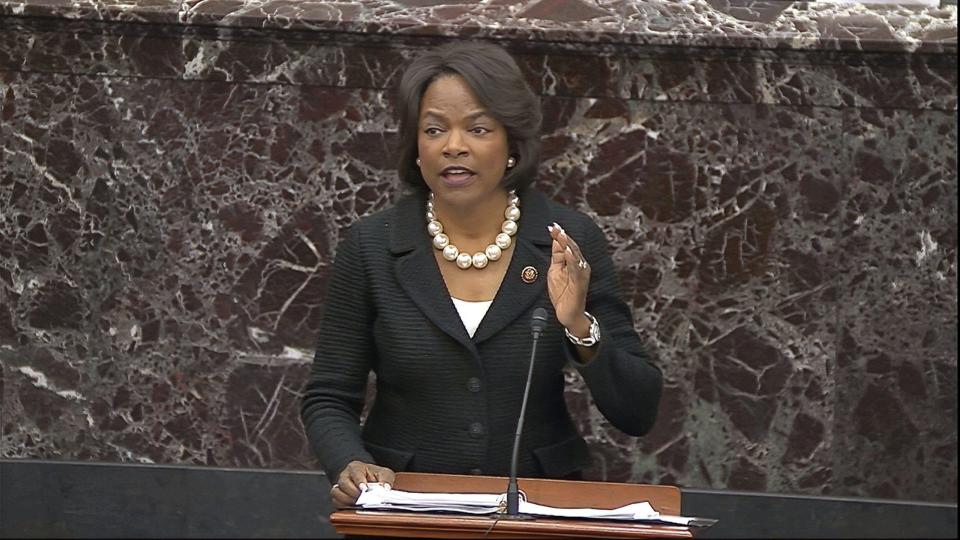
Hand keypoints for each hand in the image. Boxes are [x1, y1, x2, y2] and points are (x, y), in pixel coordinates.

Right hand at [330, 460, 395, 508]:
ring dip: (346, 500)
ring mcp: (340, 486)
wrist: (370, 480)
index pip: (355, 472)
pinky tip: (353, 508)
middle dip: (353, 492)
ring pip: (336, 493)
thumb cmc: (376, 476)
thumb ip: (386, 480)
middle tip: (363, 499)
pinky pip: (336, 502)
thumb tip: (385, 488)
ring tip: (358, 504)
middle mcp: (345, 476)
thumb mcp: (384, 474)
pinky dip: (344, 506)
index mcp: (356, 467)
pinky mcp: (338, 497)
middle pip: (344, 483)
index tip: (364, 489)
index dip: (359, 481)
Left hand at [547, 222, 590, 336]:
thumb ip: (557, 256)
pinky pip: (576, 270)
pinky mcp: (580, 283)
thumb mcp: (555, 271)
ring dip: (568, 244)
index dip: (559, 235)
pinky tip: (568, 251)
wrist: (568, 314)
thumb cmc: (563, 294)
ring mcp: (581, 274)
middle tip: (556, 227)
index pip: (567, 245)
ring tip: (561, 235)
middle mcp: (580, 266)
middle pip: (572, 247)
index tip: (552, 226)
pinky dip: (572, 259)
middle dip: (563, 237)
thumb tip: (555, 240)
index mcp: (573, 262)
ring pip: (575, 256)